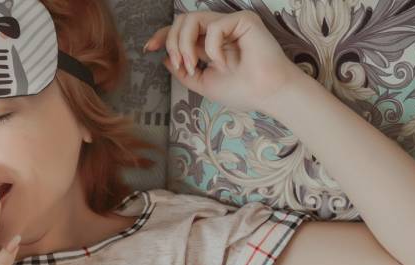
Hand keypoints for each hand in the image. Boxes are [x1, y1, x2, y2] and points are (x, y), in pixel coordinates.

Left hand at [145, 10, 304, 112]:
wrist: (266, 95)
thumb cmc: (241, 91)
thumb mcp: (203, 83)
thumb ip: (183, 71)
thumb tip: (165, 58)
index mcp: (209, 44)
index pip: (180, 32)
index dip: (163, 36)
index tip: (149, 48)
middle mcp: (218, 31)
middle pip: (181, 21)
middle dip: (172, 42)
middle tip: (183, 65)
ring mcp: (230, 23)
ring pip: (191, 19)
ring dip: (184, 44)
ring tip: (194, 66)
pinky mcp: (243, 20)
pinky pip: (214, 27)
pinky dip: (212, 49)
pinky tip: (223, 63)